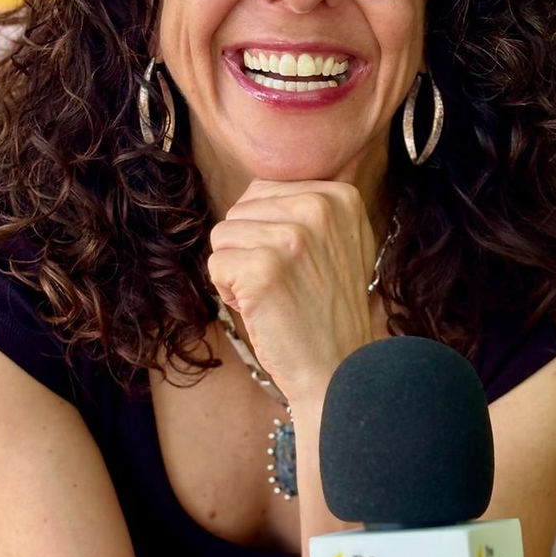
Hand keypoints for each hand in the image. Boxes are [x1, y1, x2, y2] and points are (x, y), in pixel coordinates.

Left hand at [206, 179, 376, 407]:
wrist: (339, 367)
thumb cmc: (329, 309)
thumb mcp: (339, 242)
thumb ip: (307, 207)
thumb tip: (255, 189)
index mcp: (339, 195)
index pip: (264, 190)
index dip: (267, 232)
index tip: (300, 264)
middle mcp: (318, 207)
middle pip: (240, 209)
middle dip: (249, 249)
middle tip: (285, 283)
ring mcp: (292, 237)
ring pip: (223, 235)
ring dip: (237, 270)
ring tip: (274, 295)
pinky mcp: (263, 268)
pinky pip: (216, 264)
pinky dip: (228, 292)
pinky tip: (261, 309)